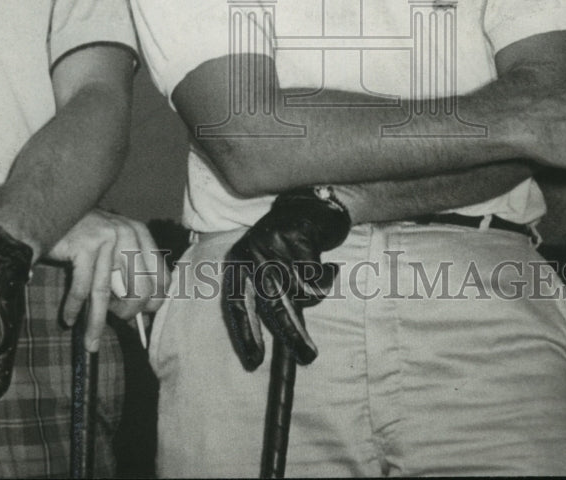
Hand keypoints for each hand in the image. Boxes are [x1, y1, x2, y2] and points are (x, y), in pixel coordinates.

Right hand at [47, 209, 162, 351]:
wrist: (54, 211)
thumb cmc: (86, 238)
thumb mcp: (116, 246)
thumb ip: (130, 271)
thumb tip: (141, 313)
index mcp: (141, 234)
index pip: (162, 278)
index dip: (153, 303)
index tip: (142, 317)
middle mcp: (128, 234)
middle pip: (141, 289)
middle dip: (128, 312)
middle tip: (115, 319)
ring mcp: (107, 239)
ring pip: (107, 293)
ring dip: (97, 322)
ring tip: (91, 342)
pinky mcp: (85, 246)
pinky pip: (82, 288)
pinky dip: (75, 309)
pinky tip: (69, 319)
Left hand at [223, 187, 350, 370]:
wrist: (306, 204)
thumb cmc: (286, 246)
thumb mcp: (267, 270)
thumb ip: (267, 299)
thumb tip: (279, 345)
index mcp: (238, 263)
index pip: (236, 304)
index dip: (245, 333)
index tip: (254, 362)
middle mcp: (251, 253)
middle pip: (271, 303)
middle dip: (290, 333)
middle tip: (308, 356)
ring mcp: (274, 243)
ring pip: (299, 291)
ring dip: (314, 293)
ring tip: (319, 278)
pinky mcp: (297, 235)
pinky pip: (316, 276)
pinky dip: (327, 277)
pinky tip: (329, 266)